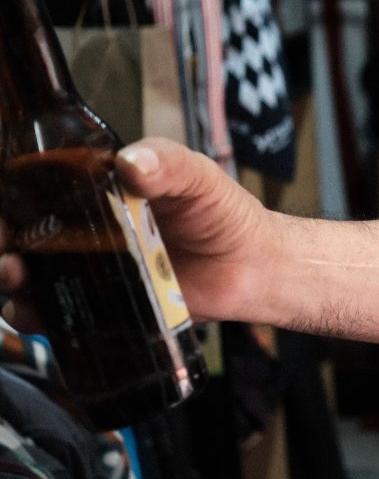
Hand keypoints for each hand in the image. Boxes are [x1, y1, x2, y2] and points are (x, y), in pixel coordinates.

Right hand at [0, 138, 271, 331]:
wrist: (253, 266)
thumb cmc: (224, 214)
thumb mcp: (197, 176)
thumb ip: (167, 163)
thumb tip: (132, 162)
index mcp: (102, 190)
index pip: (42, 186)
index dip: (16, 193)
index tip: (7, 200)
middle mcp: (89, 229)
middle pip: (25, 231)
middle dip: (5, 237)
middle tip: (6, 244)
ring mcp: (94, 269)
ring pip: (31, 273)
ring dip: (10, 274)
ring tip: (14, 274)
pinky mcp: (104, 307)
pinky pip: (59, 314)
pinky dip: (34, 316)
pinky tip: (31, 312)